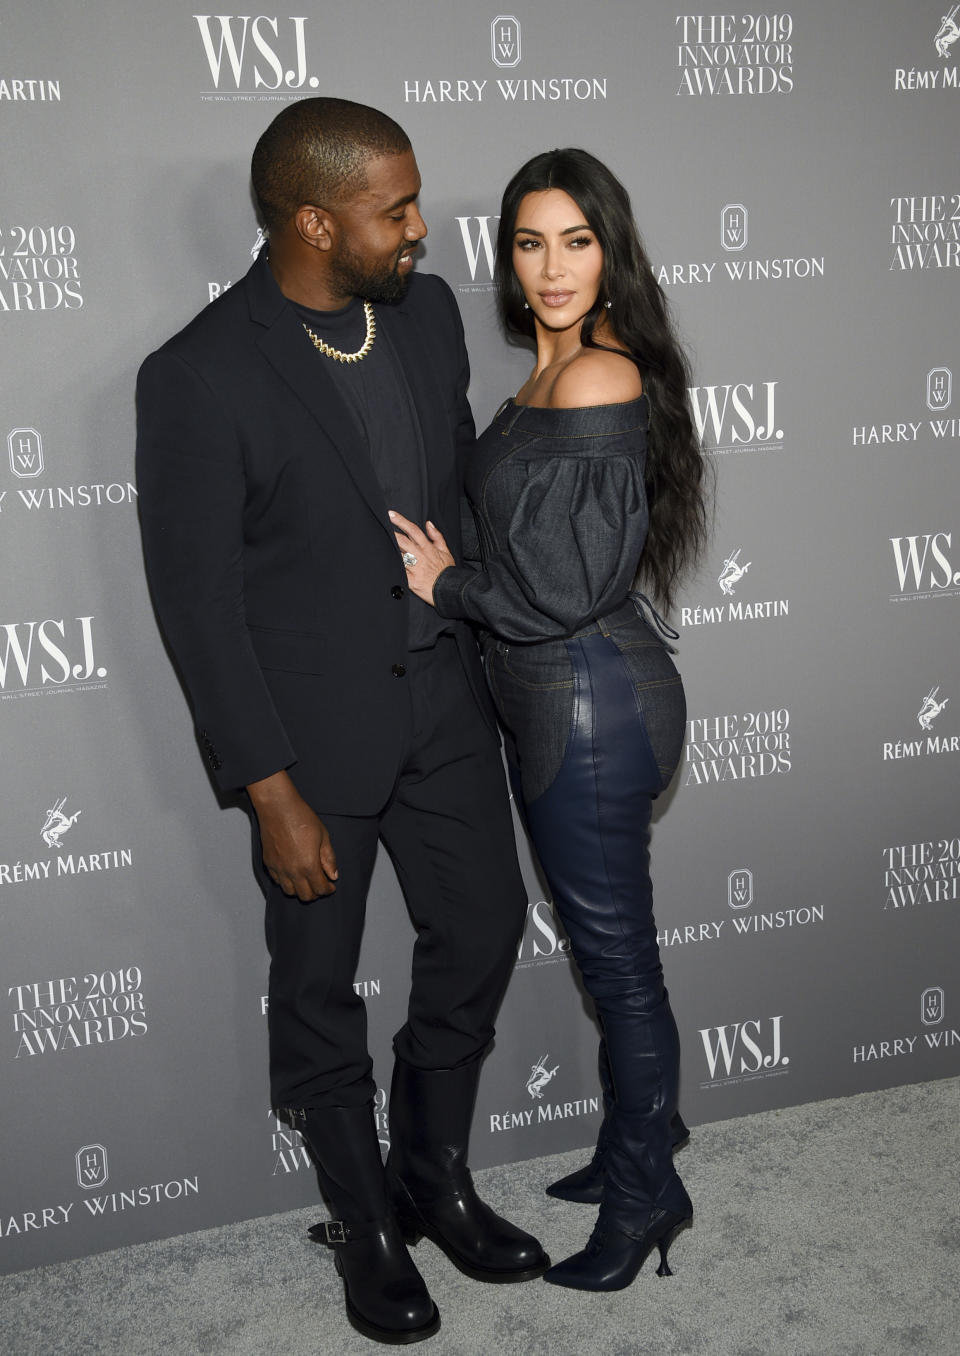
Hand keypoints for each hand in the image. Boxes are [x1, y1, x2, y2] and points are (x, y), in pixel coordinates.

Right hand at [246, 770, 337, 899]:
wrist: (278, 808)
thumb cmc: (302, 818)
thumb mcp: (323, 836)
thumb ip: (329, 859)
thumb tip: (333, 875)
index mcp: (309, 865)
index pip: (320, 889)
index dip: (328, 889)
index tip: (331, 885)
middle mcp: (292, 871)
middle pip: (305, 896)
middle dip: (316, 893)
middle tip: (321, 884)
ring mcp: (278, 868)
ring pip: (290, 891)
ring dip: (300, 889)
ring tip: (307, 880)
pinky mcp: (269, 863)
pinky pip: (278, 881)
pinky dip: (287, 882)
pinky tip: (293, 872)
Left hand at [389, 510, 454, 605]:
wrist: (449, 589)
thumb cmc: (447, 571)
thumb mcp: (445, 551)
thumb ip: (437, 536)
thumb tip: (429, 524)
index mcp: (427, 548)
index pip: (413, 530)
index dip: (401, 521)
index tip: (391, 514)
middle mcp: (419, 556)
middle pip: (402, 541)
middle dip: (390, 533)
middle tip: (380, 526)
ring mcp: (414, 568)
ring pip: (398, 555)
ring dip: (389, 549)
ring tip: (377, 543)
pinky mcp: (411, 580)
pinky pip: (399, 572)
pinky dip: (391, 568)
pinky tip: (382, 563)